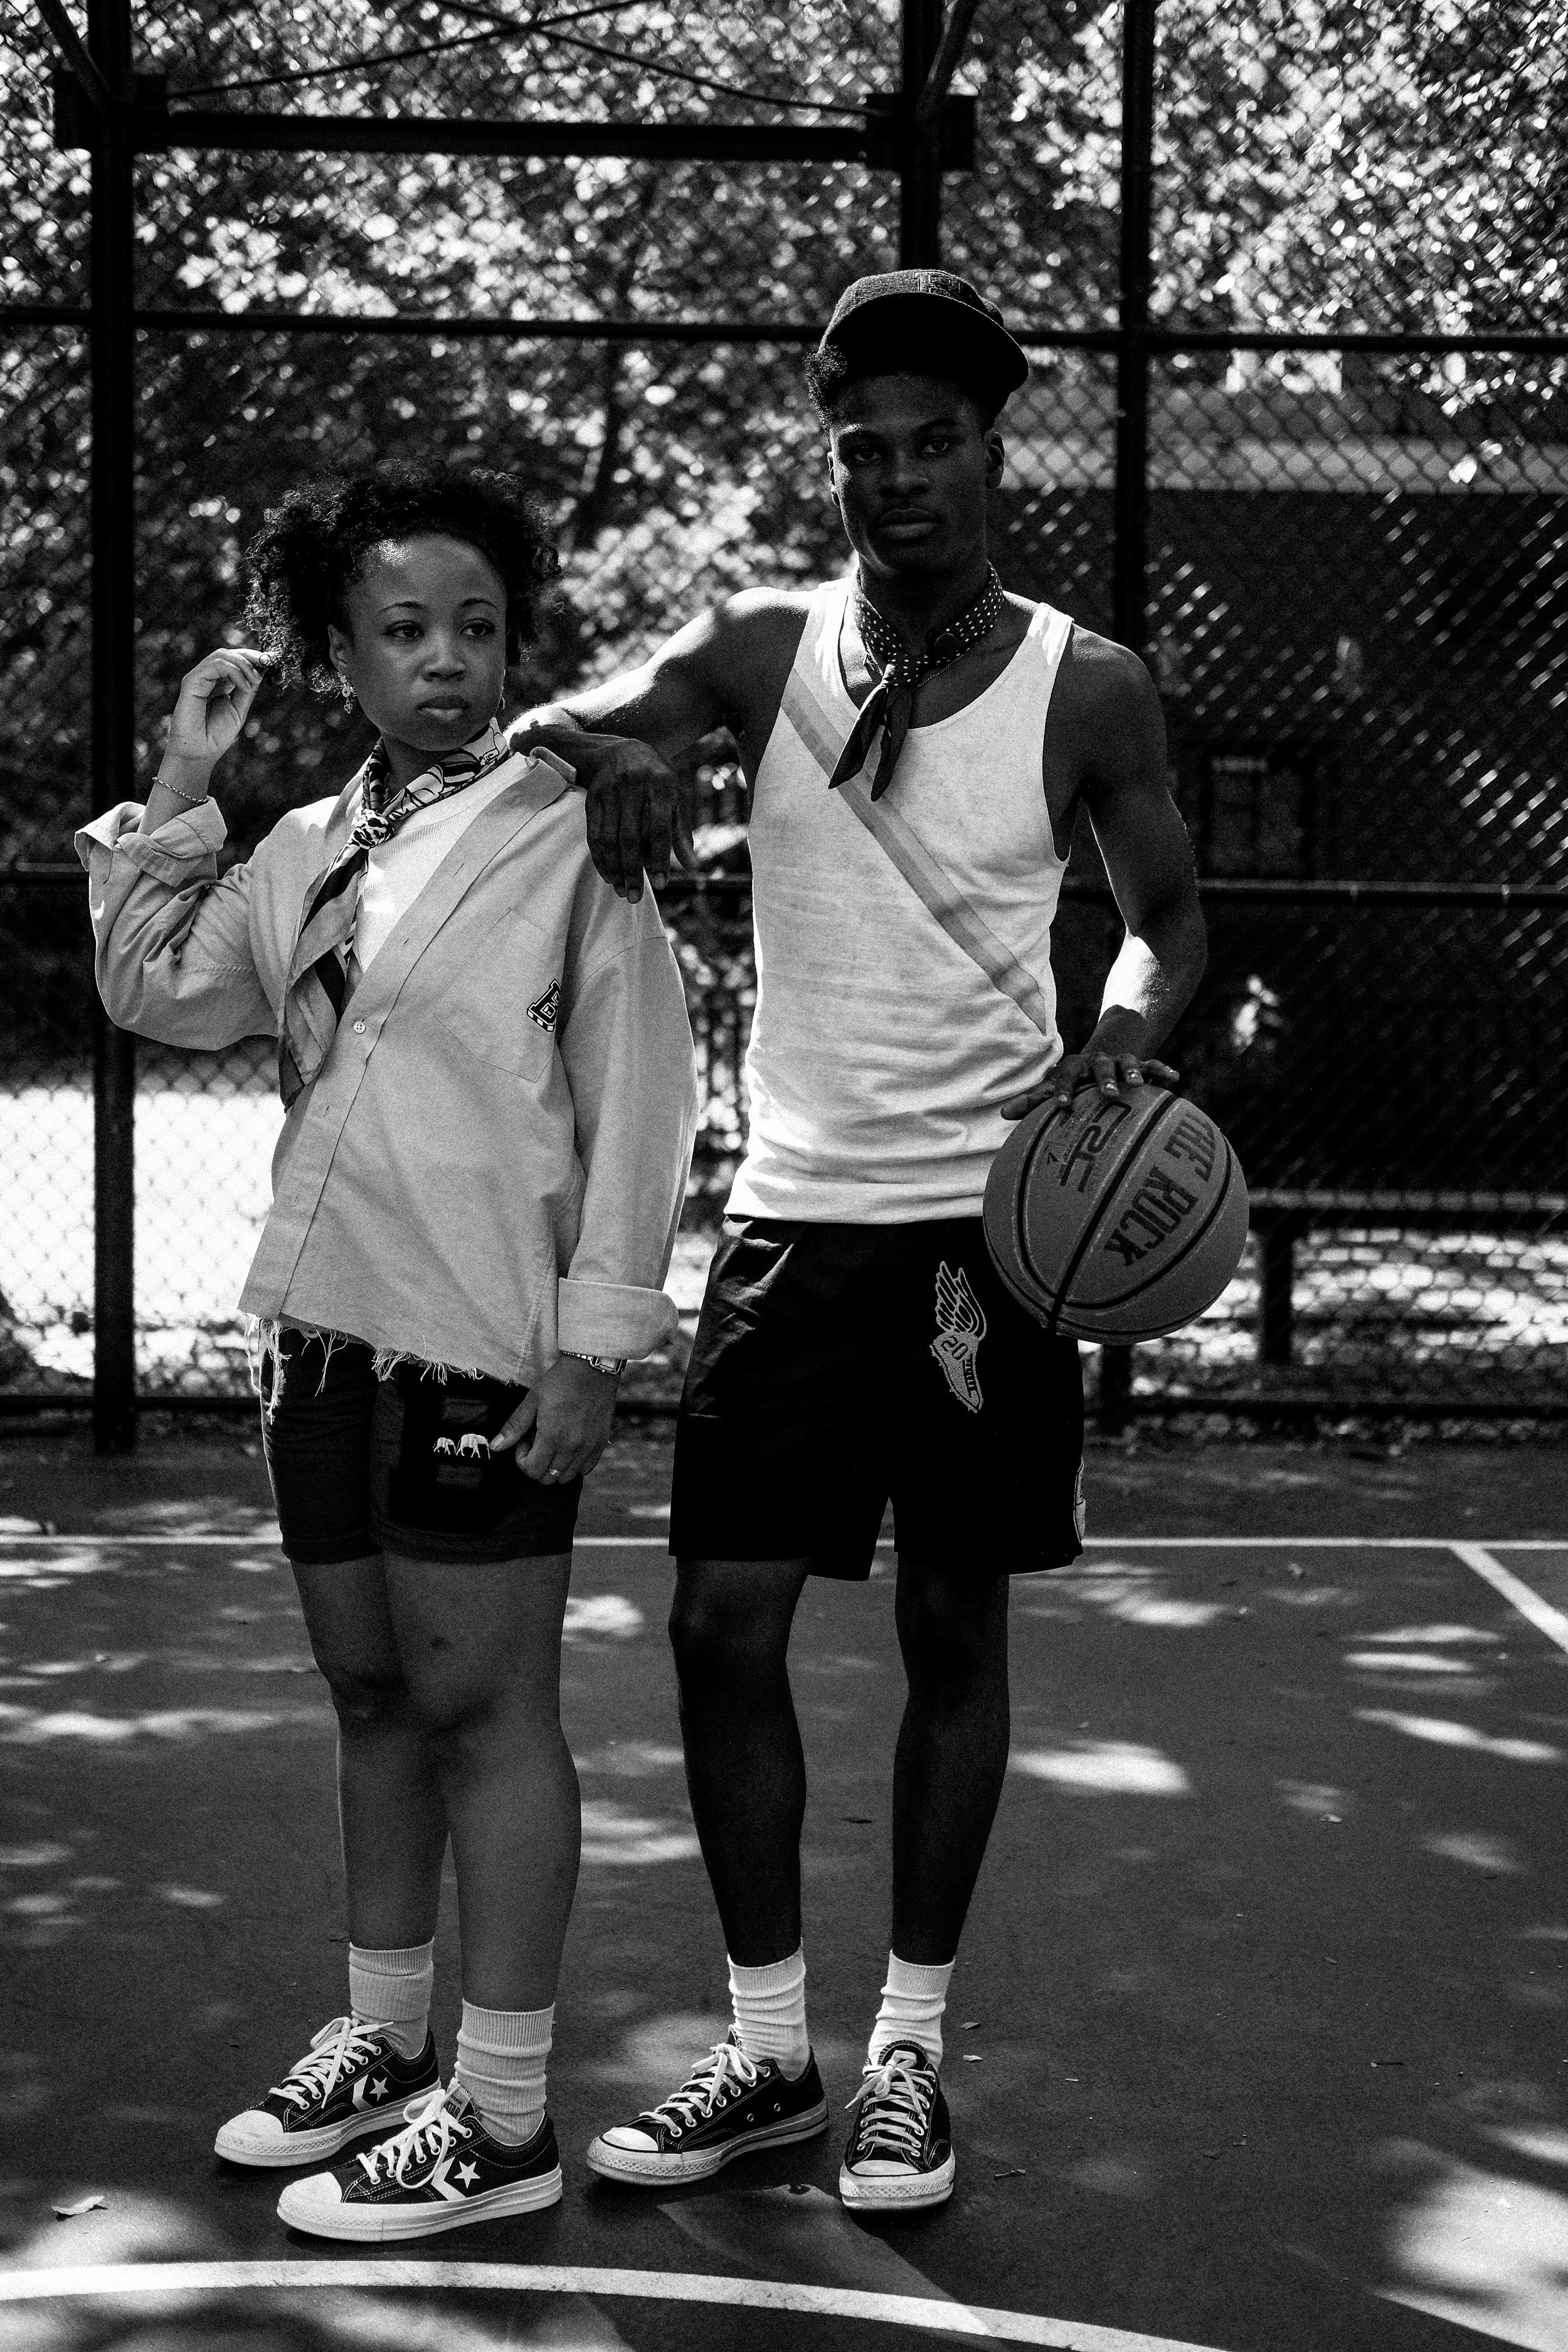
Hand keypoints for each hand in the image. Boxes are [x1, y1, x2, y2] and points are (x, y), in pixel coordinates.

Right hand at [162, 646, 270, 782]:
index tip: (273, 660)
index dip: (254, 658)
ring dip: (244, 664)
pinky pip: (214, 665)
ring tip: (255, 680)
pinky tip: (245, 686)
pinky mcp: (191, 681)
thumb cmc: (216, 735)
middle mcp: (208, 677)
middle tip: (268, 663)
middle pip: (230, 653)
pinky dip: (234, 671)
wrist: (199, 753)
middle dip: (252, 656)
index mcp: (220, 683)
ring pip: (222, 655)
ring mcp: (199, 678)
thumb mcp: (239, 709)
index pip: (236, 660)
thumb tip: (261, 671)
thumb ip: (247, 690)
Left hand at [493, 1356, 619, 1483]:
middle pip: (548, 1478)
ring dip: (555, 1466)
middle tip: (538, 1443)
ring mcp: (588, 1447)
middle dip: (537, 1465)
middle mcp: (572, 1447)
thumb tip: (495, 1446)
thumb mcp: (532, 1401)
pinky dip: (575, 1464)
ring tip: (554, 1444)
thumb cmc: (560, 1382)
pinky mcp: (601, 1443)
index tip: (525, 1441)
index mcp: (552, 1437)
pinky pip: (586, 1468)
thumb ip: (514, 1427)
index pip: (533, 1470)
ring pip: (567, 1477)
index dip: (522, 1459)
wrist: (592, 1369)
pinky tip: (570, 1447)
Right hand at [576, 732, 700, 900]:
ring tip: (621, 890)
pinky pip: (594, 833)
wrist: (622, 750)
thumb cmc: (656, 780)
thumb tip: (693, 868)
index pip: (660, 829)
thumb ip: (682, 833)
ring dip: (614, 868)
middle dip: (632, 871)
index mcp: (661, 786)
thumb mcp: (675, 799)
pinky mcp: (593, 798)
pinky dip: (600, 857)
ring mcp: (610, 791)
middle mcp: (634, 787)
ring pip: (609, 838)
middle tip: (634, 897)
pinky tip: (608, 874)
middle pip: (631, 837)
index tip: (662, 884)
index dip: (660, 859)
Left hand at [1000, 1050, 1179, 1121]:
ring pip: (1127, 1062)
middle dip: (1103, 1079)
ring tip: (1137, 1085)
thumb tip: (1002, 1114)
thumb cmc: (1074, 1082)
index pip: (1065, 1076)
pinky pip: (1152, 1065)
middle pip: (1098, 1066)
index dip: (1064, 1090)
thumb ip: (1032, 1102)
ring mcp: (1119, 1062)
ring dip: (1131, 1072)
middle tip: (1107, 1095)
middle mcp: (1096, 1062)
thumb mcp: (1057, 1088)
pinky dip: (1161, 1070)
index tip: (1063, 1107)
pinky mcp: (1140, 1065)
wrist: (1103, 1054)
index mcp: (1074, 1069)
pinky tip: (1174, 1079)